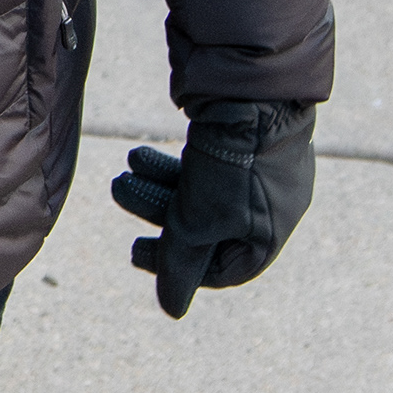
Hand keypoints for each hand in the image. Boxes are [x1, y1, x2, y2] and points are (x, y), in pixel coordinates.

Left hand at [111, 99, 314, 318]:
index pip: (222, 269)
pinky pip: (206, 161)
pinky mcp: (248, 137)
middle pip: (206, 224)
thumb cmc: (233, 161)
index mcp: (271, 231)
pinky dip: (173, 161)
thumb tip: (171, 309)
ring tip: (125, 167)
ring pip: (201, 188)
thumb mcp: (199, 220)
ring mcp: (261, 167)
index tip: (136, 252)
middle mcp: (272, 202)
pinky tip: (142, 152)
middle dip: (157, 211)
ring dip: (158, 181)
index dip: (177, 266)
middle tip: (121, 190)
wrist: (254, 84)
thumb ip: (181, 263)